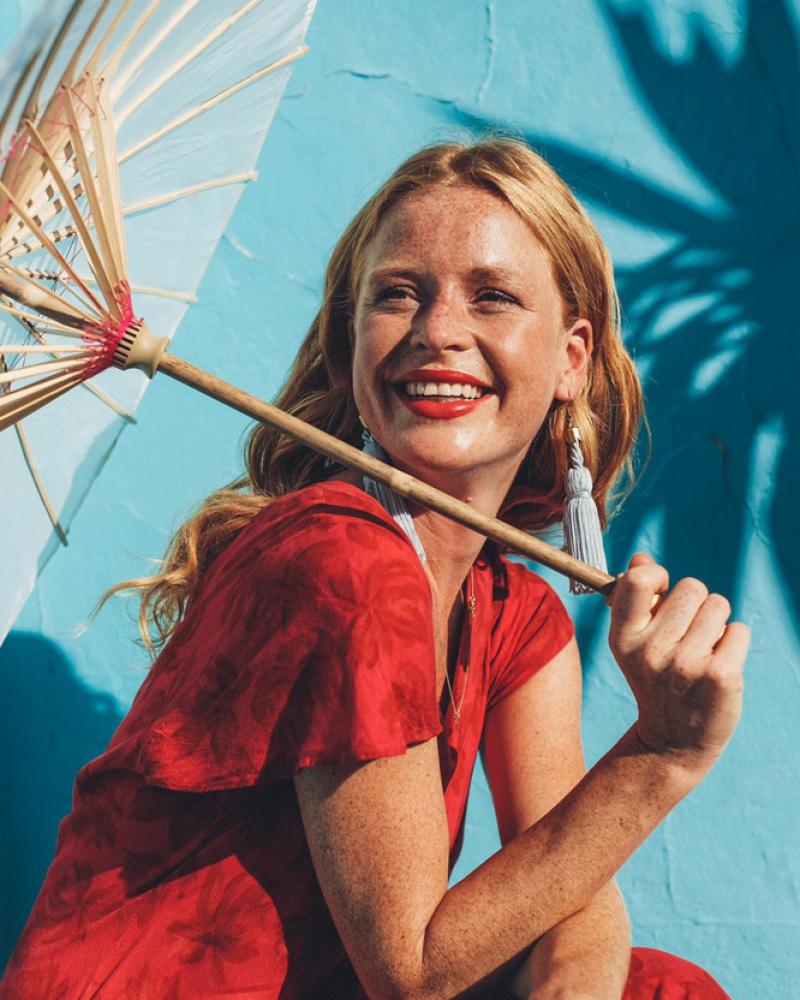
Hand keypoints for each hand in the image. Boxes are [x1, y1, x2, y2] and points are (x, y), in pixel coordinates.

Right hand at [609, 553, 749, 769]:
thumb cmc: (655, 679)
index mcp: (623, 637)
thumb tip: (642, 558)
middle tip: (686, 637)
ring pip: (719, 606)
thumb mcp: (634, 641)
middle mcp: (651, 650)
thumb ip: (635, 596)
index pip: (640, 580)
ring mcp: (686, 665)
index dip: (657, 577)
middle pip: (691, 587)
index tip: (661, 594)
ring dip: (716, 624)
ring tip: (702, 651)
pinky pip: (739, 630)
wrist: (673, 740)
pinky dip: (734, 643)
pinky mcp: (721, 677)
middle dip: (696, 606)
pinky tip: (719, 665)